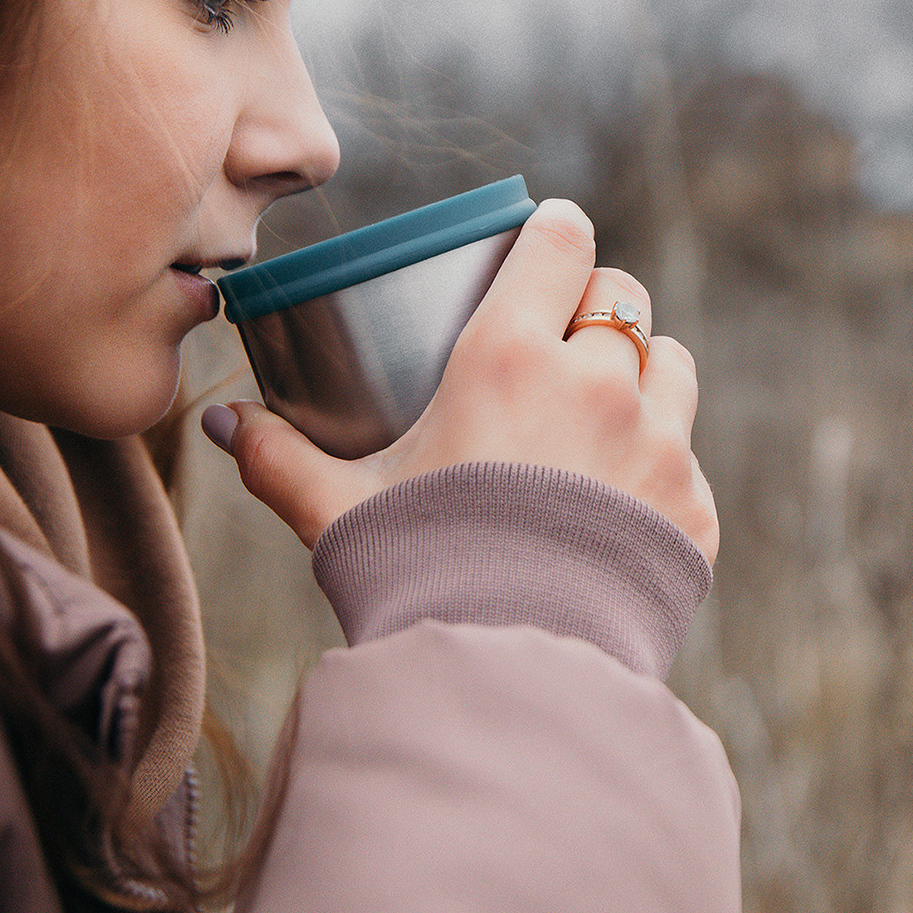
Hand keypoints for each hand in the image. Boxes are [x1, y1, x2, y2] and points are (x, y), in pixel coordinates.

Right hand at [204, 199, 718, 562]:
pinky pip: (687, 461)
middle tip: (560, 344)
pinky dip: (659, 471)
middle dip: (594, 306)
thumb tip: (220, 422)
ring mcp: (659, 444)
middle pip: (623, 294)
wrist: (507, 677)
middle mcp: (600, 382)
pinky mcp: (693, 509)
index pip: (564, 239)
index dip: (557, 235)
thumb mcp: (336, 509)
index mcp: (513, 356)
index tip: (545, 248)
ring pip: (671, 365)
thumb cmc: (413, 576)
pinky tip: (616, 505)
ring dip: (642, 376)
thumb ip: (278, 457)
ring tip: (601, 414)